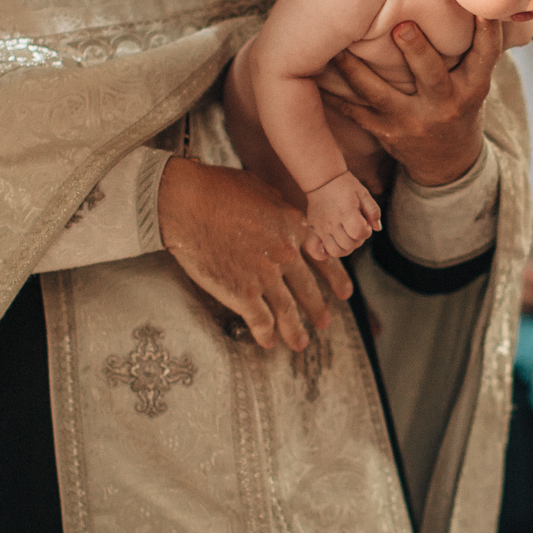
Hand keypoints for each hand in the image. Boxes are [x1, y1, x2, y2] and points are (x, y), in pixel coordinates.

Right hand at [159, 156, 352, 349]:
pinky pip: (260, 320)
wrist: (187, 203)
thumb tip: (287, 215)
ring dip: (295, 330)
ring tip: (301, 343)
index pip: (324, 258)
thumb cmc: (219, 189)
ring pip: (287, 310)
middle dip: (318, 308)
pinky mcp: (242, 292)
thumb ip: (280, 209)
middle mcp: (285, 254)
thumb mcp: (261, 190)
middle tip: (325, 321)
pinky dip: (265, 334)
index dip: (336, 277)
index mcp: (293, 227)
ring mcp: (265, 275)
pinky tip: (268, 342)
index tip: (345, 292)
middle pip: (307, 288)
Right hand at [303, 171, 381, 259]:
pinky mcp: (313, 231)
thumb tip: (377, 228)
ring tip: (347, 236)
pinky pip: (314, 250)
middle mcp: (332, 223)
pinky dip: (323, 253)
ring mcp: (321, 228)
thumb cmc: (346, 186)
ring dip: (345, 248)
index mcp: (346, 212)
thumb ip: (373, 211)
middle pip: (349, 245)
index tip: (365, 223)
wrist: (323, 180)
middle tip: (357, 228)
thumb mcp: (364, 194)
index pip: (359, 233)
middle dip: (358, 240)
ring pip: (335, 252)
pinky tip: (329, 246)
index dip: (366, 231)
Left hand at [320, 18, 496, 186]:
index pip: (484, 55)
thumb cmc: (461, 104)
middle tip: (401, 26)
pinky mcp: (388, 132)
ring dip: (358, 72)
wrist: (448, 162)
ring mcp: (414, 121)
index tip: (480, 7)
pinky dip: (335, 97)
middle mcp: (446, 104)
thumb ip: (472, 45)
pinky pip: (357, 113)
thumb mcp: (475, 80)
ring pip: (382, 95)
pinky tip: (314, 78)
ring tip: (340, 49)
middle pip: (432, 76)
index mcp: (473, 87)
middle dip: (417, 51)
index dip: (487, 32)